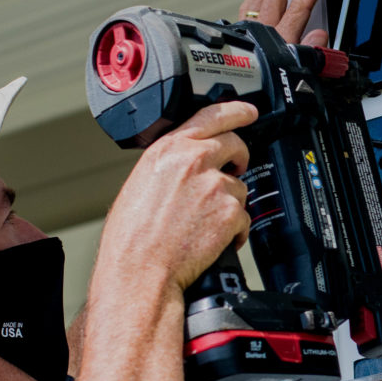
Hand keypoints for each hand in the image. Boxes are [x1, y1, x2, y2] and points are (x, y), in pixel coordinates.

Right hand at [100, 101, 255, 292]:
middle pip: (236, 145)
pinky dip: (235, 231)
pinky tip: (213, 240)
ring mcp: (214, 185)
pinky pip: (245, 217)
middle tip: (233, 172)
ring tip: (204, 223)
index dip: (236, 110)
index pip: (211, 115)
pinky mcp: (230, 211)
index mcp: (168, 150)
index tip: (248, 111)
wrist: (140, 270)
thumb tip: (187, 165)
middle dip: (238, 159)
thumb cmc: (132, 236)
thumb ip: (169, 165)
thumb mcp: (141, 183)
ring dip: (230, 203)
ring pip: (240, 186)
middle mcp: (193, 161)